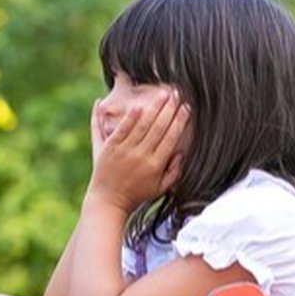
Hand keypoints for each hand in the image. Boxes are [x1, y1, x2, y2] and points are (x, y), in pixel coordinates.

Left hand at [87, 89, 188, 211]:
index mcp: (156, 165)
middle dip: (170, 108)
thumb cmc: (136, 195)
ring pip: (142, 125)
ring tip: (163, 94)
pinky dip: (129, 117)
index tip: (187, 107)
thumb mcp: (161, 189)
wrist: (108, 202)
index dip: (180, 120)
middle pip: (159, 127)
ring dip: (154, 108)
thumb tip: (182, 153)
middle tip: (177, 93)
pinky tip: (139, 106)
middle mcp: (141, 156)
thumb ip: (174, 172)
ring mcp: (124, 151)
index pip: (171, 137)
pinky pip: (121, 129)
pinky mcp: (109, 148)